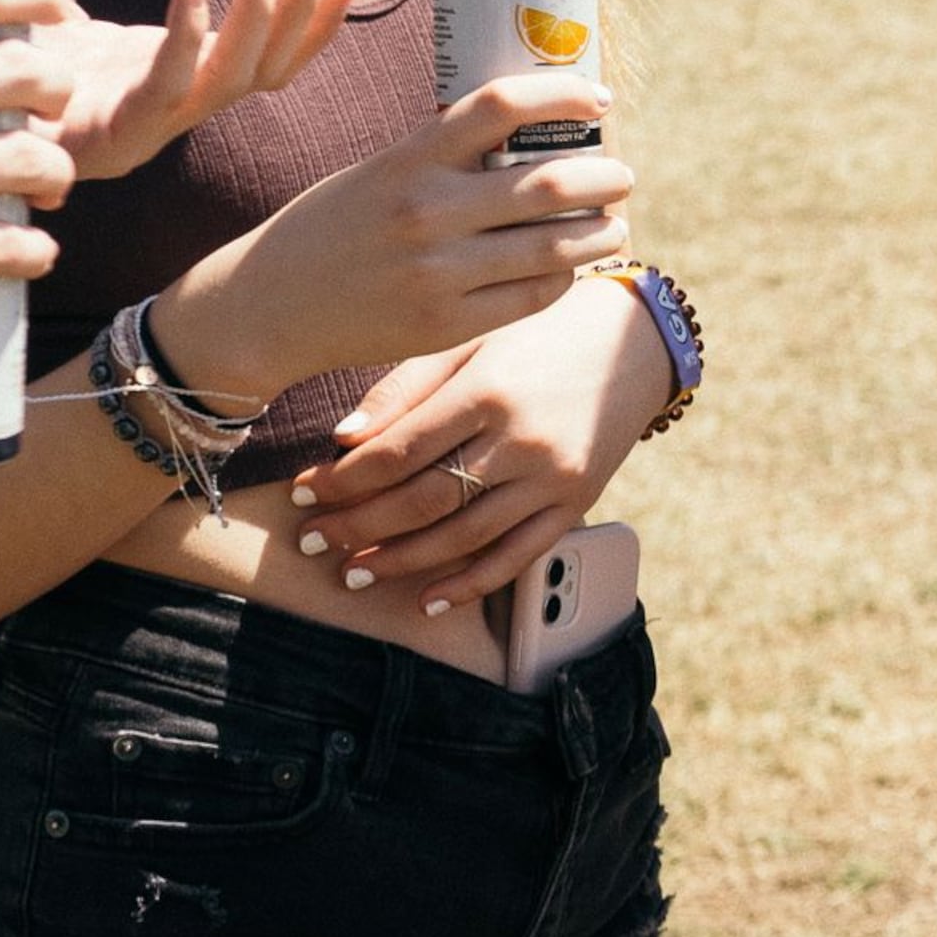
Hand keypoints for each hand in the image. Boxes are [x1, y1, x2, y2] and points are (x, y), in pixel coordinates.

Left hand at [40, 0, 355, 180]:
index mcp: (161, 76)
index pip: (259, 58)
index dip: (305, 20)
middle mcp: (162, 107)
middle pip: (261, 71)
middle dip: (297, 12)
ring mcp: (140, 128)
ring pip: (229, 83)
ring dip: (260, 18)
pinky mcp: (107, 138)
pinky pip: (167, 89)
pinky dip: (190, 36)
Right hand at [160, 74, 633, 412]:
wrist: (269, 305)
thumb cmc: (333, 227)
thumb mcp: (379, 172)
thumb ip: (445, 157)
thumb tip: (532, 133)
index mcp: (409, 157)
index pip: (501, 104)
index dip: (562, 95)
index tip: (597, 100)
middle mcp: (427, 210)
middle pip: (550, 183)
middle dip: (604, 178)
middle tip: (622, 177)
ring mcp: (439, 272)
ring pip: (553, 247)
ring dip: (599, 233)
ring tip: (613, 225)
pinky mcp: (446, 324)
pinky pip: (532, 296)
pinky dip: (563, 278)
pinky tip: (570, 267)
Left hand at [286, 279, 671, 612]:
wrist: (632, 345)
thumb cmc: (535, 336)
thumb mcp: (468, 343)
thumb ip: (405, 388)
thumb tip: (343, 439)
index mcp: (488, 390)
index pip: (399, 451)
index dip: (344, 479)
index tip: (304, 491)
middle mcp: (523, 440)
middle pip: (425, 500)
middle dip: (360, 525)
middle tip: (313, 540)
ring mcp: (554, 479)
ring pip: (465, 537)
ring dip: (402, 561)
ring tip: (353, 571)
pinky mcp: (576, 505)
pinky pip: (518, 557)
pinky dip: (471, 584)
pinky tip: (429, 599)